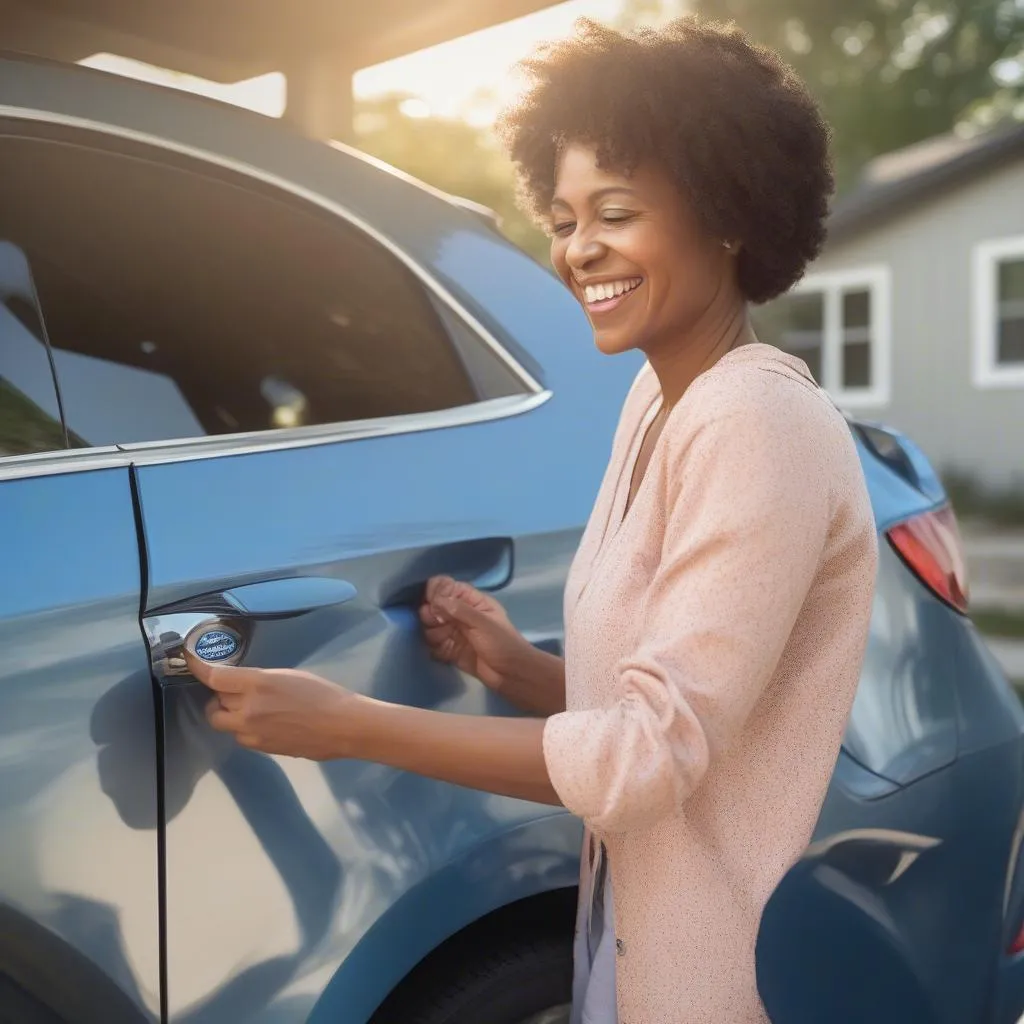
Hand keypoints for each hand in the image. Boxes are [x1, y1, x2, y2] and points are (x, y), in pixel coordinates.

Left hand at [186, 652, 353, 759]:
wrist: (342, 726)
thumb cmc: (322, 694)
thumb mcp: (288, 676)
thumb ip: (259, 680)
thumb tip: (239, 685)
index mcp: (258, 683)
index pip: (214, 677)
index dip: (198, 668)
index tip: (191, 662)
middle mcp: (248, 709)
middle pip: (215, 702)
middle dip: (220, 695)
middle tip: (234, 690)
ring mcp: (251, 732)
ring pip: (223, 722)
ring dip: (229, 713)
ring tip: (249, 708)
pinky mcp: (259, 748)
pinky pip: (239, 735)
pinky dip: (243, 727)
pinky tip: (264, 723)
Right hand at [419, 576, 531, 692]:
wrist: (510, 674)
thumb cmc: (502, 642)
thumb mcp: (482, 622)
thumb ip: (458, 609)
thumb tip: (435, 600)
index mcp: (471, 600)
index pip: (445, 586)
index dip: (435, 592)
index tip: (432, 603)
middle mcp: (459, 613)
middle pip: (432, 606)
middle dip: (430, 614)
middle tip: (438, 623)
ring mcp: (454, 632)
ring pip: (429, 626)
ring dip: (432, 633)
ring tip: (445, 639)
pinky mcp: (450, 649)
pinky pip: (432, 645)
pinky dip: (434, 648)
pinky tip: (444, 651)